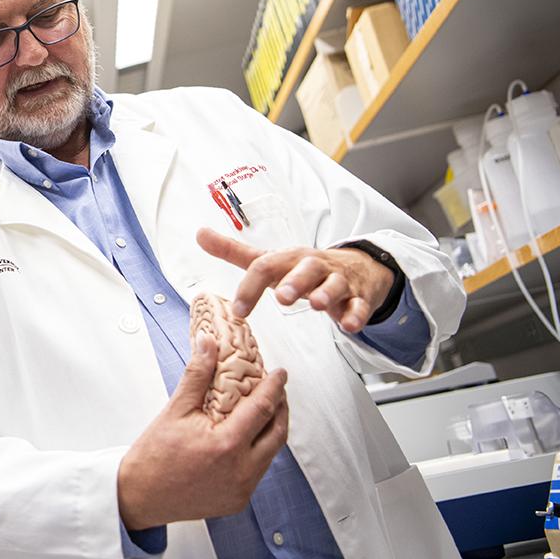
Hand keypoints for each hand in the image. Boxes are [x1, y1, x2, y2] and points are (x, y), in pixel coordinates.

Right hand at [117, 334, 289, 529]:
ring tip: (261, 411)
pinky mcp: (238, 500)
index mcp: (226, 445)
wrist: (140, 496)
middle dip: (281, 408)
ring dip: (271, 430)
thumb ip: (197, 376)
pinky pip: (258, 470)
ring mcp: (242, 489)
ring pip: (271, 454)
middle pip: (277, 433)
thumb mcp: (174, 410)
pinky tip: (245, 438)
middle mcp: (241, 470)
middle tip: (276, 391)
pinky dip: (257, 451)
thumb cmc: (153, 457)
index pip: (263, 409)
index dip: (275, 388)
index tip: (279, 374)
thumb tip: (207, 344)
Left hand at [196, 228, 395, 332]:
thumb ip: (234, 252)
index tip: (238, 310)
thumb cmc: (303, 268)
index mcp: (289, 258)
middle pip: (306, 269)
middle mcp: (314, 266)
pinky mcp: (359, 296)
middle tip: (283, 297)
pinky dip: (356, 314)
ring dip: (327, 294)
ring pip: (335, 285)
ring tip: (318, 305)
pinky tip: (350, 325)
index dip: (251, 287)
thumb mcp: (270, 259)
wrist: (355, 267)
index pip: (266, 266)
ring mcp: (339, 281)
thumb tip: (199, 233)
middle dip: (295, 282)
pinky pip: (360, 305)